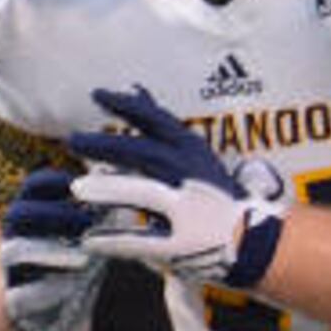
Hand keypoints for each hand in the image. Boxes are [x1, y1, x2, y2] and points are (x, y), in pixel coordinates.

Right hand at [0, 166, 107, 330]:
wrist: (62, 308)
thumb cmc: (84, 256)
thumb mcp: (96, 229)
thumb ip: (109, 203)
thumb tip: (140, 167)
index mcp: (34, 212)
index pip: (35, 185)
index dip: (58, 180)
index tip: (92, 183)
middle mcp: (16, 235)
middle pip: (19, 214)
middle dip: (53, 214)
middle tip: (89, 221)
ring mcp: (12, 267)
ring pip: (14, 252)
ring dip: (51, 252)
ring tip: (84, 257)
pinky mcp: (15, 300)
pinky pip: (19, 294)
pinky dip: (44, 291)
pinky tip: (71, 288)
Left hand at [66, 84, 286, 289]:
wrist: (255, 240)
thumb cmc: (214, 193)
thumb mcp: (192, 152)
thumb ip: (160, 126)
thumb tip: (135, 88)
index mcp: (194, 151)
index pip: (157, 119)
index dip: (126, 104)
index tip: (97, 94)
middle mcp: (192, 174)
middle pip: (142, 153)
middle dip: (105, 146)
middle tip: (74, 141)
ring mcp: (190, 209)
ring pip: (142, 193)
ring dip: (107, 189)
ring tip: (77, 188)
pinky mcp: (184, 243)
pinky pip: (142, 242)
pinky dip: (114, 241)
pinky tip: (91, 240)